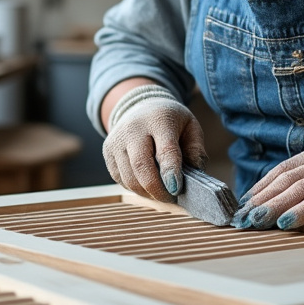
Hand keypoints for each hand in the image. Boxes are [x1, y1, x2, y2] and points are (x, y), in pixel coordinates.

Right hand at [102, 85, 206, 201]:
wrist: (141, 106)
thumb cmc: (170, 121)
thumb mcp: (190, 127)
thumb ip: (195, 150)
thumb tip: (194, 175)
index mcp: (159, 120)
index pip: (165, 149)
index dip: (170, 172)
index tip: (176, 189)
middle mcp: (133, 129)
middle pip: (141, 166)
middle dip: (157, 189)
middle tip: (171, 198)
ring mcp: (117, 141)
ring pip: (129, 177)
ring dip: (146, 192)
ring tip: (161, 193)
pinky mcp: (107, 152)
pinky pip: (120, 179)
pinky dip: (135, 188)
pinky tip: (146, 185)